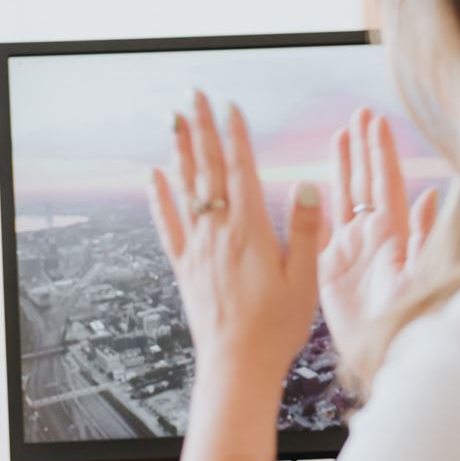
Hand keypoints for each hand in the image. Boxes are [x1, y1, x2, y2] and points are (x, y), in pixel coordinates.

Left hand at [147, 91, 324, 400]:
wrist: (237, 366)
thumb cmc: (276, 328)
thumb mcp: (304, 278)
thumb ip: (303, 229)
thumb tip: (304, 185)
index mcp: (250, 231)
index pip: (242, 171)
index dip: (236, 136)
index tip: (230, 106)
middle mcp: (218, 233)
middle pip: (208, 169)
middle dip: (201, 128)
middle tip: (193, 94)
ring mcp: (198, 249)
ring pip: (186, 189)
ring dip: (180, 151)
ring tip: (174, 119)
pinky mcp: (185, 268)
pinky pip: (169, 225)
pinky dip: (160, 198)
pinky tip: (154, 176)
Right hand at [318, 107, 437, 365]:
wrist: (386, 357)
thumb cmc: (410, 322)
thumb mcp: (422, 279)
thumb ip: (427, 237)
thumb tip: (434, 194)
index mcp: (395, 236)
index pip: (386, 183)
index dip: (380, 151)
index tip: (376, 120)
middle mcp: (374, 238)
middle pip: (366, 182)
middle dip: (363, 148)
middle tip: (360, 114)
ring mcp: (353, 250)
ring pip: (345, 198)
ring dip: (343, 166)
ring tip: (341, 134)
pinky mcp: (331, 268)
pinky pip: (324, 228)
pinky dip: (319, 204)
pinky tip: (315, 183)